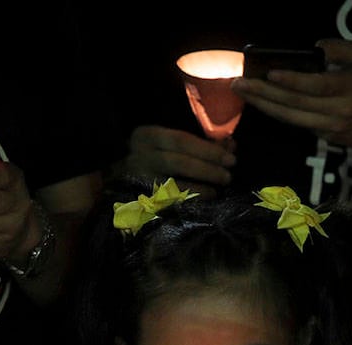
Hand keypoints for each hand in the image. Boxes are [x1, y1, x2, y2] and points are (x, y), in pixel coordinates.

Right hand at [116, 125, 235, 191]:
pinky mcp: (140, 198)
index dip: (208, 149)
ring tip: (218, 189)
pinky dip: (190, 199)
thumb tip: (231, 146)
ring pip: (173, 183)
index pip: (181, 140)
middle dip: (207, 169)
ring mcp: (137, 178)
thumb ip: (199, 142)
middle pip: (179, 162)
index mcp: (147, 135)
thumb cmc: (153, 155)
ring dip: (200, 187)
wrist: (120, 175)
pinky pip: (169, 201)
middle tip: (228, 175)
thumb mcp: (170, 142)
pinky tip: (204, 199)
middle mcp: (139, 155)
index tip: (230, 157)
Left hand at [230, 39, 351, 148]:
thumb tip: (314, 48)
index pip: (316, 86)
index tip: (270, 74)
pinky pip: (296, 124)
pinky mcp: (325, 138)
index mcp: (350, 87)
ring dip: (263, 106)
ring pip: (291, 118)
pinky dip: (277, 113)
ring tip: (243, 93)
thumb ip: (338, 49)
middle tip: (240, 83)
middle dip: (264, 94)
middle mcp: (339, 111)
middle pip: (295, 104)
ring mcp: (331, 128)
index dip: (291, 82)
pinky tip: (261, 103)